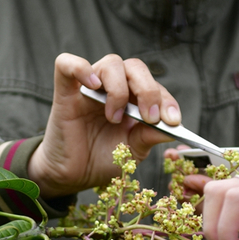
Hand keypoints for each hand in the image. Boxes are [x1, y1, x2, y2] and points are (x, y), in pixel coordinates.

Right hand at [27, 53, 180, 196]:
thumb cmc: (102, 159)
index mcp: (133, 99)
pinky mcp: (65, 92)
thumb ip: (149, 136)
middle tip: (149, 117)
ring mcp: (89, 87)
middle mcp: (113, 87)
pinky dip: (81, 68)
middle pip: (135, 67)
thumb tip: (172, 128)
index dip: (166, 99)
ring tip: (114, 118)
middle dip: (148, 90)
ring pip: (111, 63)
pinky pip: (67, 64)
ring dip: (119, 89)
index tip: (173, 120)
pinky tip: (93, 85)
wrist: (73, 175)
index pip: (154, 85)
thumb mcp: (132, 151)